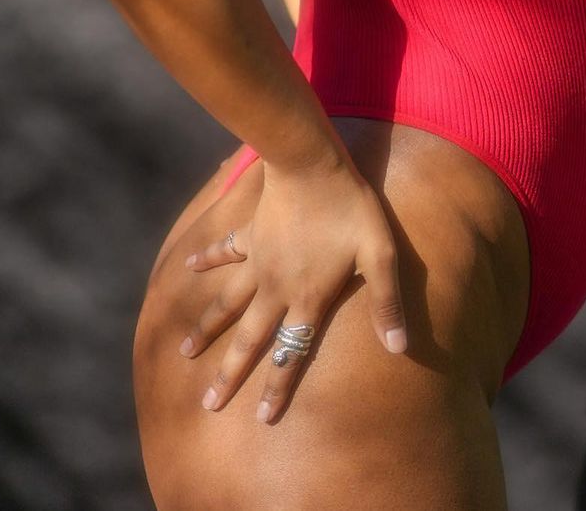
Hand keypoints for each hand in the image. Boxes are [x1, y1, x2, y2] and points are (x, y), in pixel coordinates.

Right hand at [178, 157, 408, 423]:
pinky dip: (206, 259)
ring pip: (227, 303)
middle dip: (229, 374)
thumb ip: (386, 302)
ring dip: (206, 328)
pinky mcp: (250, 234)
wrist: (310, 165)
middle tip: (208, 404)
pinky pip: (225, 250)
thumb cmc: (350, 208)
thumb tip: (401, 348)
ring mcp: (258, 261)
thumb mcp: (379, 254)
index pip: (292, 354)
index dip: (279, 388)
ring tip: (184, 351)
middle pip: (250, 339)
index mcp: (307, 298)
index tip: (262, 419)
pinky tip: (189, 265)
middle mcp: (275, 288)